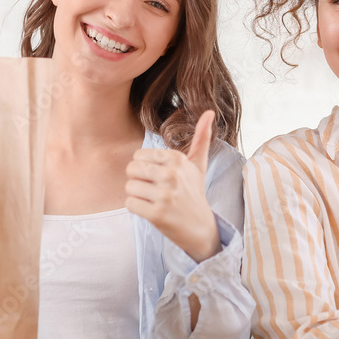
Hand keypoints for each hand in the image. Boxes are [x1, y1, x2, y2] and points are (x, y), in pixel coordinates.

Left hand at [125, 111, 219, 262]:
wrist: (201, 227)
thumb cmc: (194, 193)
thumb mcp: (198, 165)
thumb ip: (202, 137)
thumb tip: (210, 111)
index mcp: (178, 159)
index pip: (139, 156)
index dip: (145, 168)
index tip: (160, 178)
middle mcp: (172, 175)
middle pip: (131, 169)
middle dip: (138, 181)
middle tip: (153, 190)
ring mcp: (165, 195)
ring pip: (129, 187)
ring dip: (137, 196)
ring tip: (153, 201)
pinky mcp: (157, 214)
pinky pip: (130, 204)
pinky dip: (136, 208)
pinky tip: (151, 211)